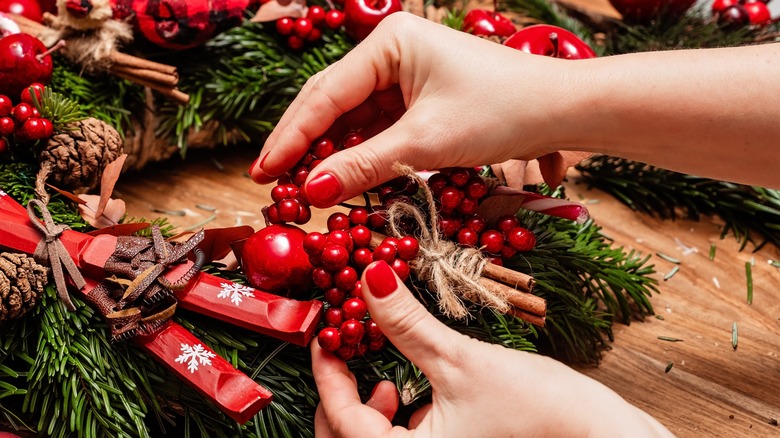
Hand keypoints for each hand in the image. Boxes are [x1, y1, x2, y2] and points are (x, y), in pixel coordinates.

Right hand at [250, 13, 582, 206]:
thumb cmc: (500, 113)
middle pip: (334, 103)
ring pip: (355, 119)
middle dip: (306, 145)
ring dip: (333, 155)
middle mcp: (393, 52)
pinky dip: (363, 156)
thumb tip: (311, 191)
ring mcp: (407, 75)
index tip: (265, 172)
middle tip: (274, 183)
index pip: (326, 94)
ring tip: (304, 190)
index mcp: (390, 43)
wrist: (562, 111)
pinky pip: (380, 128)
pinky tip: (344, 180)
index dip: (292, 137)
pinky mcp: (421, 98)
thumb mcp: (425, 143)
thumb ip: (364, 165)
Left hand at [312, 260, 674, 436]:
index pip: (339, 421)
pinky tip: (415, 393)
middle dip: (340, 398)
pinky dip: (396, 419)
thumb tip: (370, 276)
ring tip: (385, 376)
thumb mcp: (461, 362)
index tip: (323, 334)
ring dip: (367, 411)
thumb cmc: (539, 411)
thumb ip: (408, 323)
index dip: (325, 373)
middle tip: (348, 354)